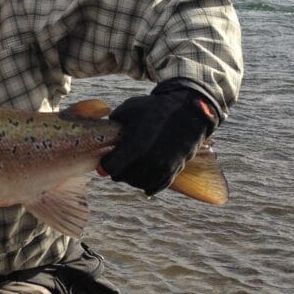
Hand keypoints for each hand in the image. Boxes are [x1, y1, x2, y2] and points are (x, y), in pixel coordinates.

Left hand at [98, 81, 218, 195]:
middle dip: (117, 172)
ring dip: (132, 178)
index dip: (105, 165)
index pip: (113, 167)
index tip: (104, 161)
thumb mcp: (130, 109)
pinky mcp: (175, 170)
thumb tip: (104, 133)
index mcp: (137, 145)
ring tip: (129, 169)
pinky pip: (158, 185)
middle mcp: (151, 160)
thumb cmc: (157, 107)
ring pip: (140, 183)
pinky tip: (143, 180)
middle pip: (125, 177)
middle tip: (117, 164)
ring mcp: (165, 167)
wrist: (189, 110)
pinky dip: (148, 185)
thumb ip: (114, 122)